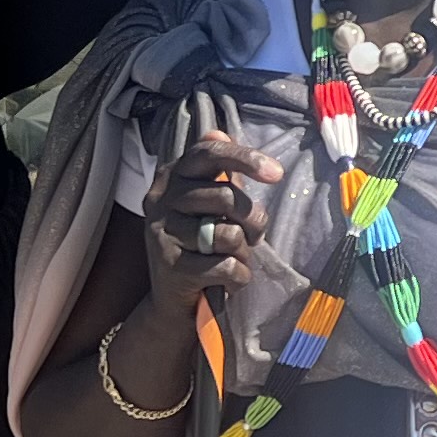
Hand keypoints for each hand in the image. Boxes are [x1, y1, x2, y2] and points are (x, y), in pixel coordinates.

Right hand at [140, 125, 278, 312]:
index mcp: (170, 177)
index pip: (208, 155)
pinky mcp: (171, 268)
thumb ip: (219, 173)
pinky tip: (229, 281)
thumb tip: (220, 134)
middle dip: (254, 219)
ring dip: (245, 252)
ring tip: (235, 260)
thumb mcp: (207, 205)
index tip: (277, 173)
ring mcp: (162, 235)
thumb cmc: (200, 245)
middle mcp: (160, 201)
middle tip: (254, 236)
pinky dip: (239, 277)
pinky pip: (227, 266)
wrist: (173, 302)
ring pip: (230, 234)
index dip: (245, 158)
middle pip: (226, 195)